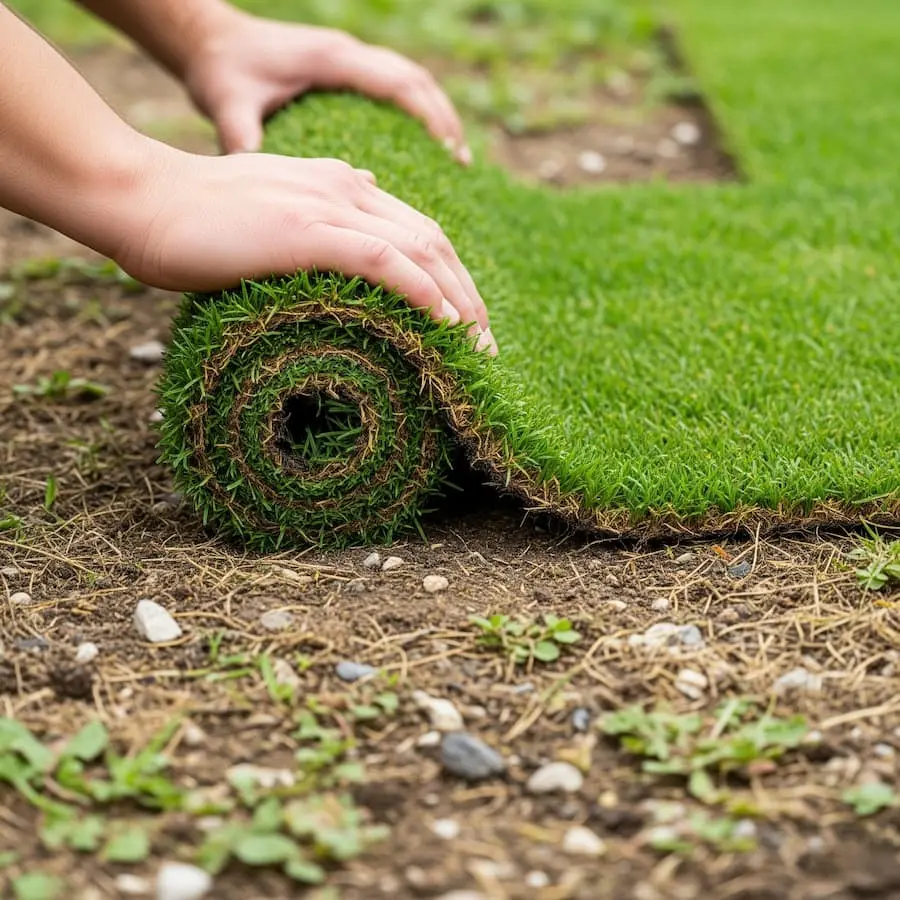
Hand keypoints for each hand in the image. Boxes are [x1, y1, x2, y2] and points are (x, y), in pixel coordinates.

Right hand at [110, 145, 493, 350]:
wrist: (143, 198)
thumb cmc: (196, 214)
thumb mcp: (270, 210)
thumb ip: (312, 217)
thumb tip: (350, 224)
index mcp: (342, 185)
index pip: (418, 231)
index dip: (452, 277)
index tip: (467, 322)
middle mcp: (347, 188)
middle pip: (433, 241)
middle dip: (469, 296)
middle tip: (486, 346)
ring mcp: (327, 206)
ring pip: (419, 250)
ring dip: (458, 301)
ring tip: (477, 346)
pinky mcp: (305, 229)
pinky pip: (381, 258)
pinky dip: (419, 289)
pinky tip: (444, 320)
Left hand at [183, 10, 469, 162]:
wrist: (207, 39)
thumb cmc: (220, 70)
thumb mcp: (228, 104)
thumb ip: (243, 136)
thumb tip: (258, 178)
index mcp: (331, 58)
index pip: (399, 83)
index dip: (431, 118)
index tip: (452, 153)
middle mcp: (347, 54)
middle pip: (416, 81)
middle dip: (444, 120)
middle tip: (463, 163)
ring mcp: (348, 61)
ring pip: (410, 82)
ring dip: (436, 117)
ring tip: (456, 160)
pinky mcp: (344, 72)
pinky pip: (393, 90)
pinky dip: (416, 115)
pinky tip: (423, 149)